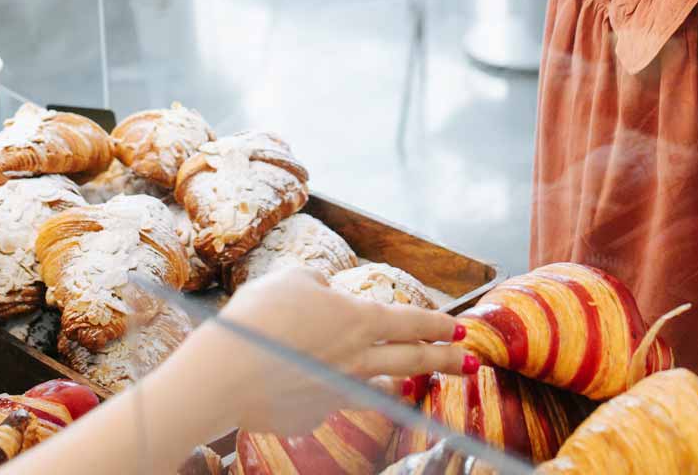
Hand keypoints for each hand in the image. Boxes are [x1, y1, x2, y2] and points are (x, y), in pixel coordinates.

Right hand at [172, 266, 468, 436]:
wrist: (226, 374)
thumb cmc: (259, 317)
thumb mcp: (290, 280)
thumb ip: (316, 284)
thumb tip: (324, 289)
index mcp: (358, 320)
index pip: (410, 321)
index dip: (437, 323)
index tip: (459, 327)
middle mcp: (357, 359)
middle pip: (413, 360)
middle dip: (446, 361)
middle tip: (471, 363)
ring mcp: (338, 392)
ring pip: (380, 388)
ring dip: (399, 386)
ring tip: (413, 385)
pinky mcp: (313, 417)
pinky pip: (330, 402)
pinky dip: (330, 393)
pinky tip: (316, 389)